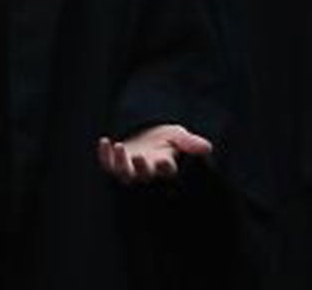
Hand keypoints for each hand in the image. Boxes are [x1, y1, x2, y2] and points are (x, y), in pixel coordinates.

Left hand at [97, 123, 212, 183]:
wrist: (145, 137)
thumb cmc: (164, 139)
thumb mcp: (177, 136)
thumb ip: (190, 142)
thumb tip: (208, 148)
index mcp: (164, 166)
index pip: (167, 171)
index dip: (166, 167)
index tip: (165, 160)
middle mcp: (146, 172)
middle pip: (143, 175)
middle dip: (141, 168)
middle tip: (140, 157)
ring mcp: (129, 169)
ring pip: (124, 174)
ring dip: (121, 163)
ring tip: (119, 146)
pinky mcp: (114, 164)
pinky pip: (107, 164)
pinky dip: (104, 155)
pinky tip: (104, 141)